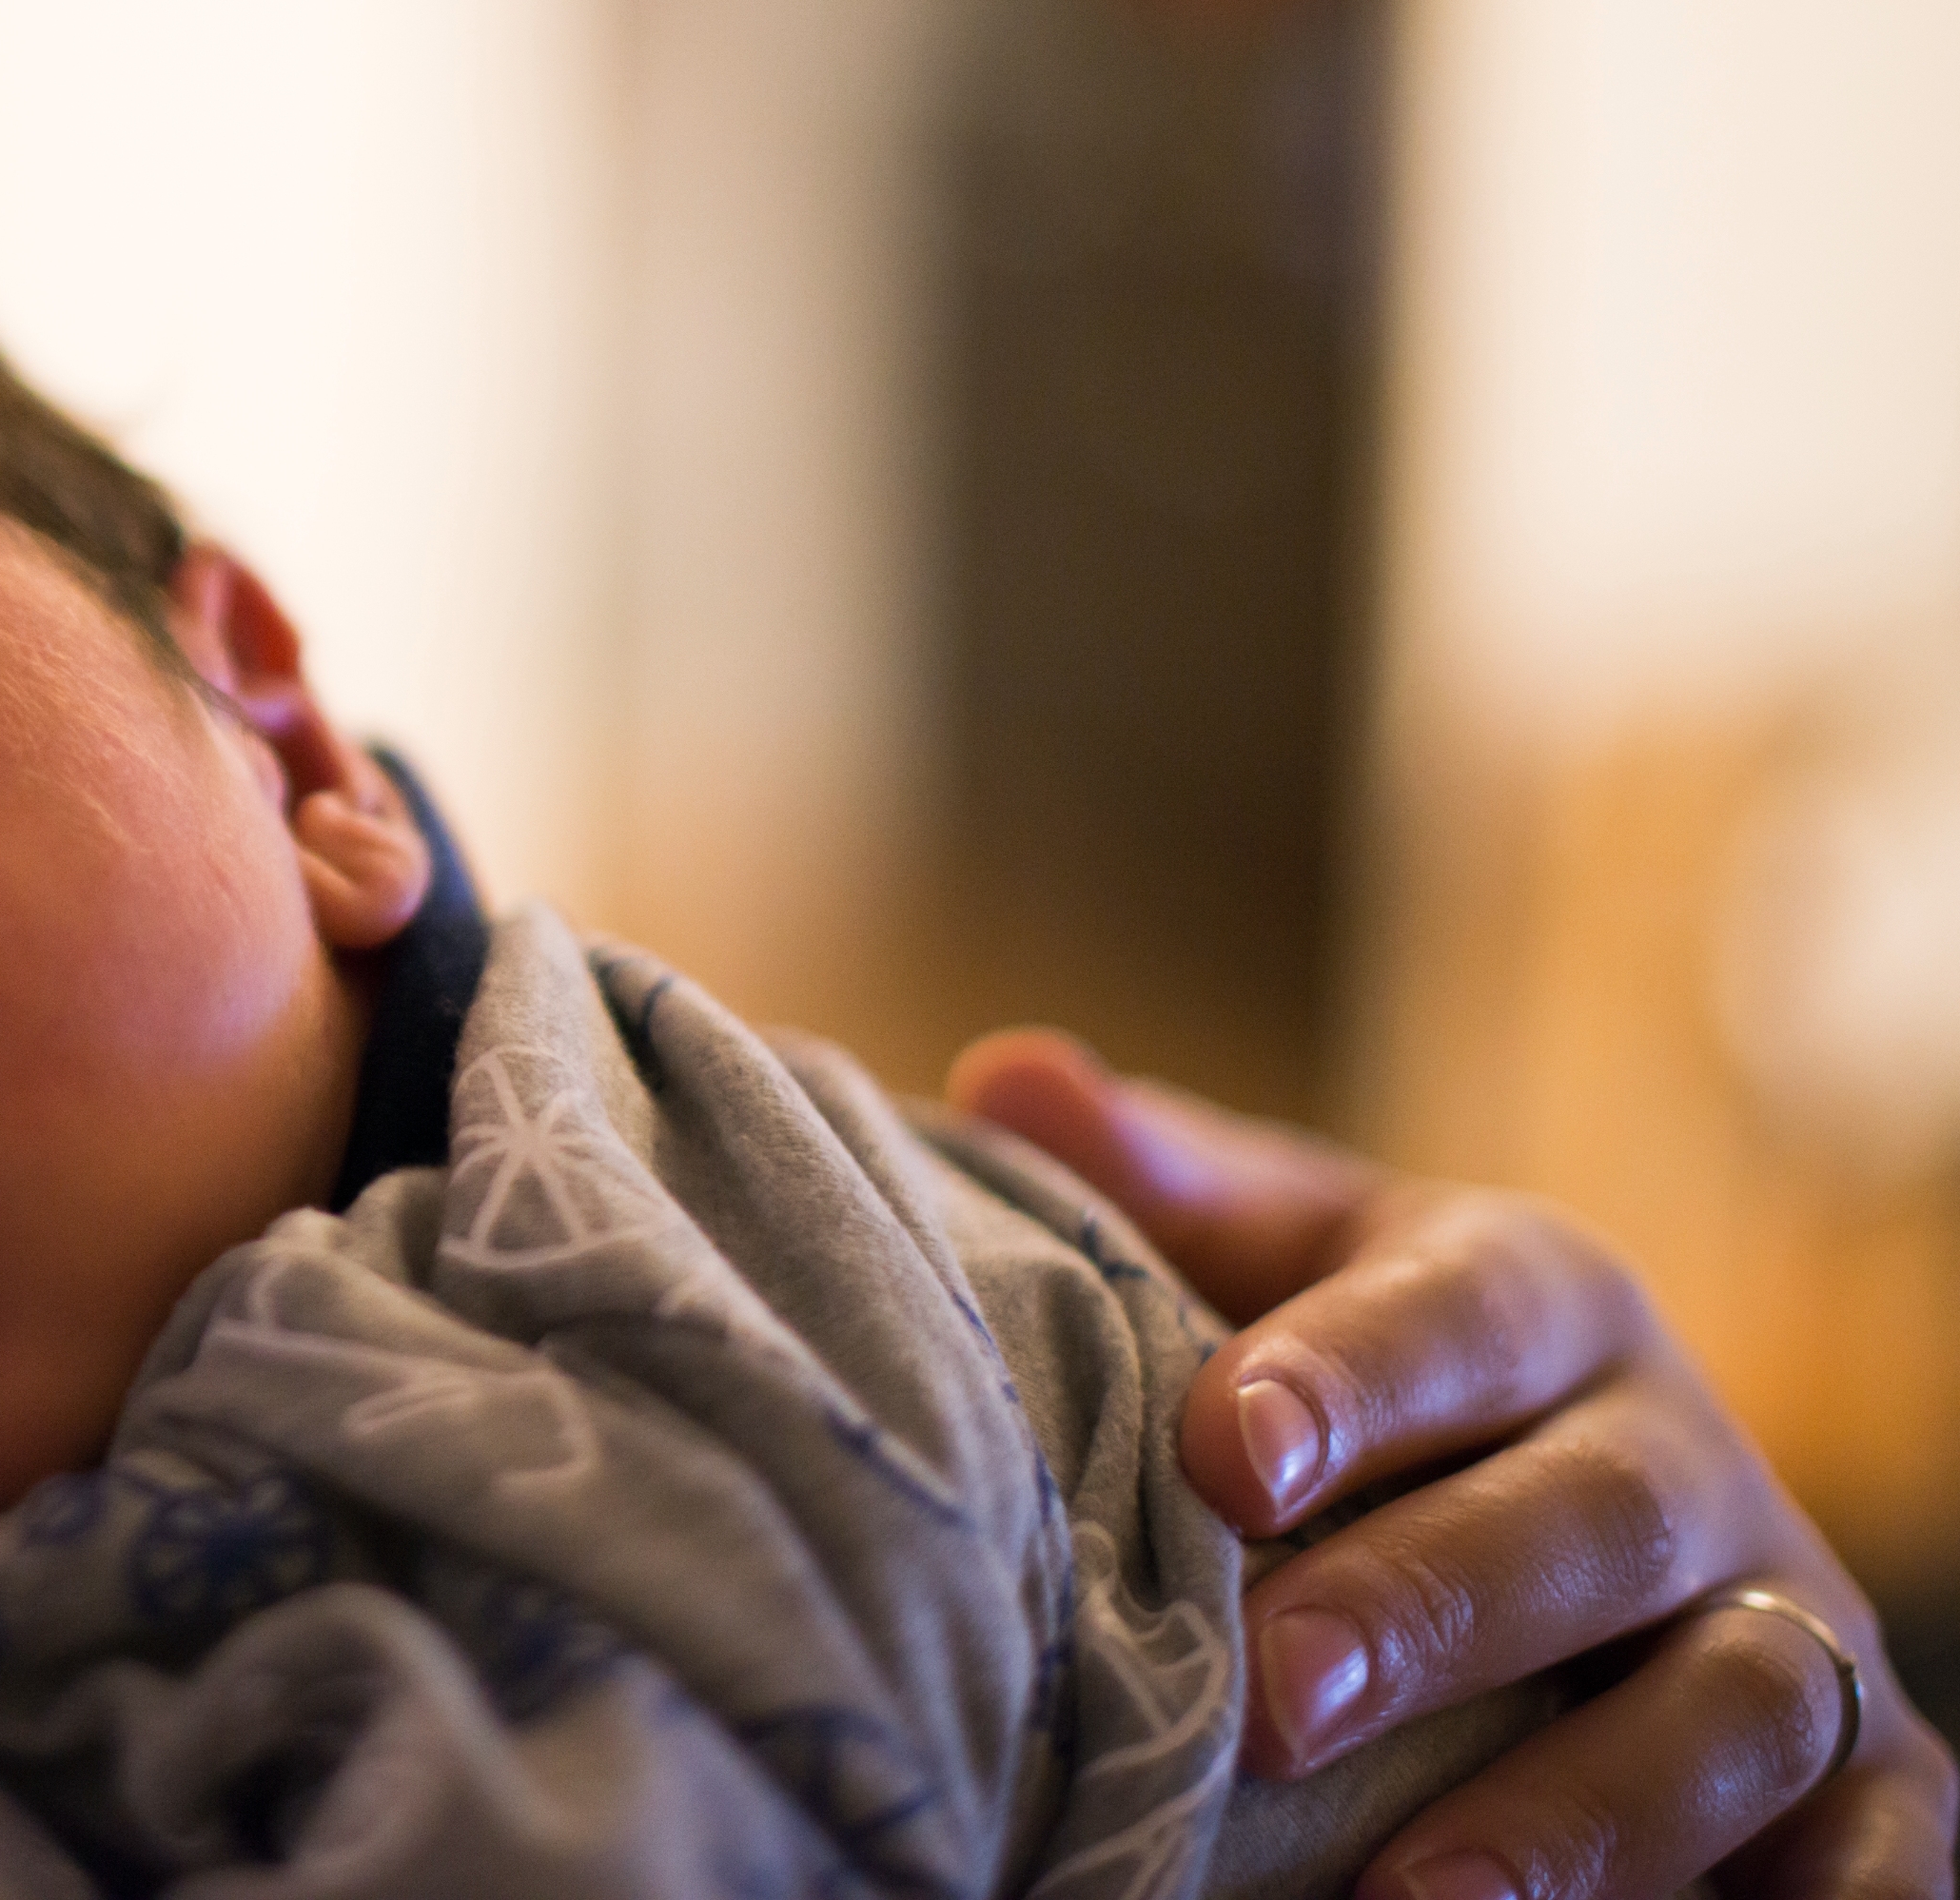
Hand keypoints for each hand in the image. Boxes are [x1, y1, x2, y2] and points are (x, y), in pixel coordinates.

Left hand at [950, 1029, 1956, 1899]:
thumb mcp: (1280, 1267)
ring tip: (1409, 1895)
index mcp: (1542, 1297)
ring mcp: (1794, 1626)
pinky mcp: (1875, 1787)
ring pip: (1738, 1704)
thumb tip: (1019, 1075)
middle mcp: (1690, 1455)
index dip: (1350, 1376)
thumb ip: (1163, 1194)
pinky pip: (1879, 1862)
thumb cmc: (1369, 1383)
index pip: (1462, 1314)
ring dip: (1589, 1810)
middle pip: (1599, 1517)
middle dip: (1440, 1607)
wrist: (1567, 1501)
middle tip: (1274, 1698)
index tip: (1220, 1454)